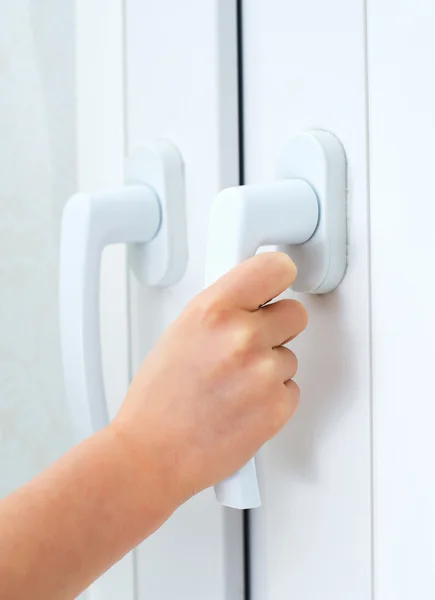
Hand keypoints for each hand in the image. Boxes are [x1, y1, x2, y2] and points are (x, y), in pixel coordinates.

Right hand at [112, 252, 307, 505]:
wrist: (153, 453)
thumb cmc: (158, 399)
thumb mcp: (181, 332)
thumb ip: (222, 310)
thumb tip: (252, 298)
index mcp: (213, 310)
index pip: (274, 268)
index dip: (280, 276)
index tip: (281, 280)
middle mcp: (241, 336)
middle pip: (295, 313)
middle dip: (278, 327)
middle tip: (251, 344)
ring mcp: (263, 372)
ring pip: (289, 356)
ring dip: (269, 368)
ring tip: (233, 385)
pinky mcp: (277, 406)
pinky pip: (290, 388)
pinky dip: (272, 397)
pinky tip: (242, 405)